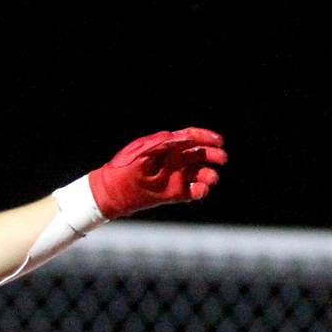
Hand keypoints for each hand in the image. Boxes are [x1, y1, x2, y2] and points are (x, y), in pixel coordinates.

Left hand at [88, 127, 225, 218]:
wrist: (109, 194)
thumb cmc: (122, 170)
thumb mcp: (140, 153)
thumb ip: (161, 144)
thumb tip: (182, 138)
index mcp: (165, 146)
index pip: (190, 137)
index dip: (206, 137)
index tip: (219, 141)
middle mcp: (173, 160)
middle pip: (200, 154)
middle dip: (213, 155)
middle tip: (222, 159)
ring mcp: (174, 177)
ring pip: (199, 173)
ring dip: (208, 175)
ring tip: (210, 180)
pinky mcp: (173, 194)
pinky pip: (192, 191)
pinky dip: (200, 191)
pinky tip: (200, 191)